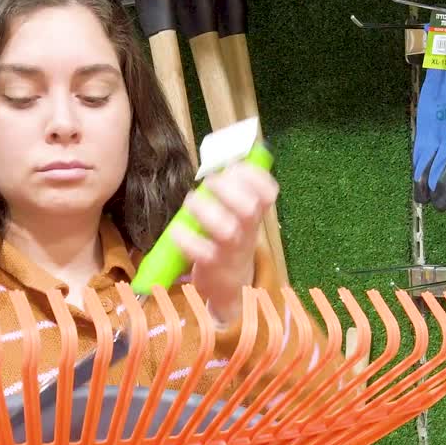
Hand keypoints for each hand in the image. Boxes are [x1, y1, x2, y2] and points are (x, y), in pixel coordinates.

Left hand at [172, 161, 278, 325]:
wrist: (229, 285)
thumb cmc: (229, 241)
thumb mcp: (239, 217)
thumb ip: (234, 190)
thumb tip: (225, 158)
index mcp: (255, 215)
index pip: (268, 193)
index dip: (255, 176)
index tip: (236, 166)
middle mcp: (247, 232)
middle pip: (249, 208)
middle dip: (229, 189)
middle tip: (209, 182)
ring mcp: (231, 250)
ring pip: (227, 230)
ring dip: (207, 211)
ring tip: (191, 201)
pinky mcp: (212, 266)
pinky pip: (202, 252)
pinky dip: (187, 239)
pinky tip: (177, 230)